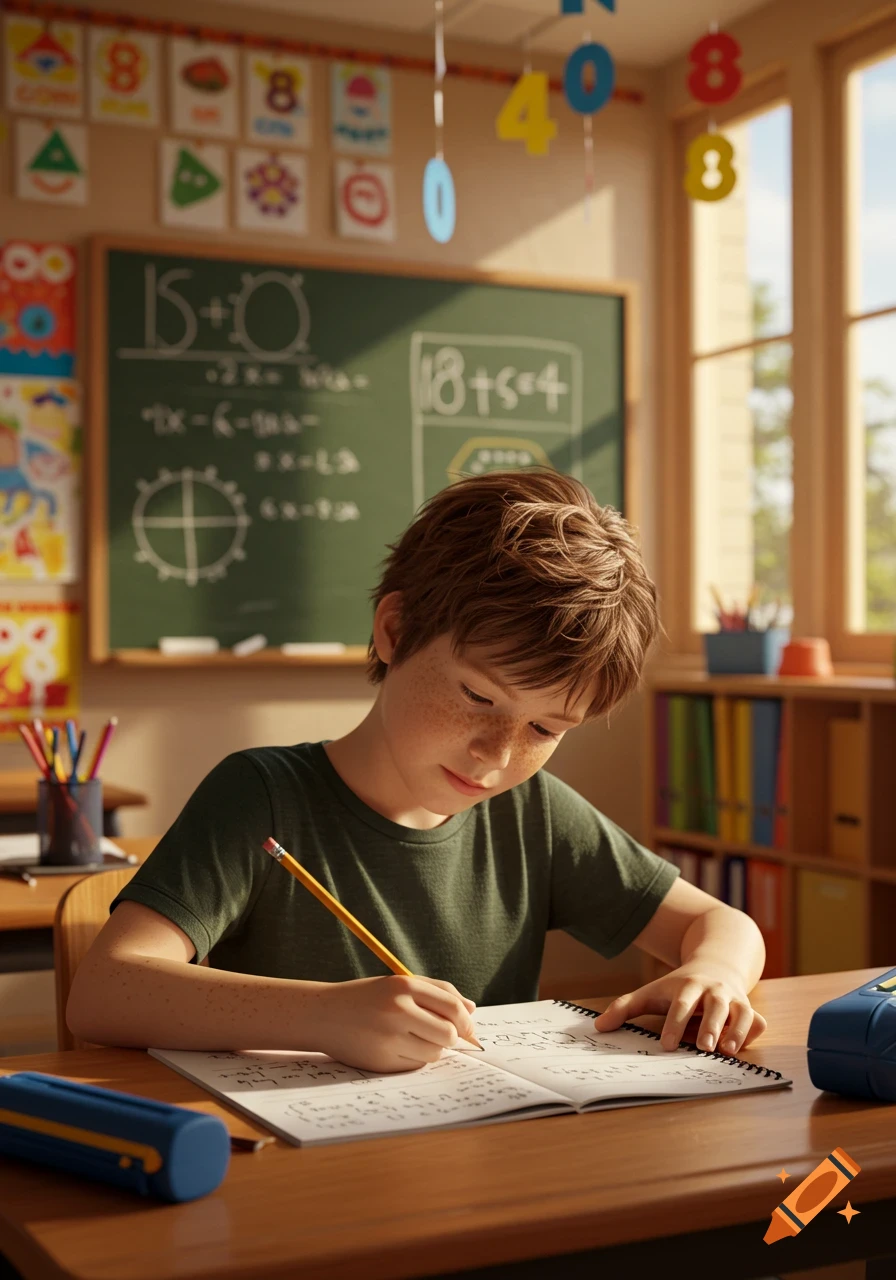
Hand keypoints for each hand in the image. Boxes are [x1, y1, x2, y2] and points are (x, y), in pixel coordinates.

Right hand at [311, 974, 476, 1072]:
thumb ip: (438, 992)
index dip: (465, 1021)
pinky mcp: (381, 1061)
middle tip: (443, 1035)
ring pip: (434, 1053)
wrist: (324, 1014)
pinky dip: (414, 1058)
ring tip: (414, 1038)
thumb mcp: (400, 984)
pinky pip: (415, 1065)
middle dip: (452, 1037)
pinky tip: (398, 1047)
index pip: (452, 1007)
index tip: (467, 1027)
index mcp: (403, 987)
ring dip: (432, 1048)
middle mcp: (397, 1011)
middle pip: (448, 1034)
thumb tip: (472, 1009)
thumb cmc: (368, 997)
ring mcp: (388, 1038)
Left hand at [592, 962, 767, 1054]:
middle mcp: (715, 991)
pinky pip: (758, 1021)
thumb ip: (625, 1007)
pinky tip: (741, 1047)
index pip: (681, 1004)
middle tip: (704, 1047)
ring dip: (736, 1031)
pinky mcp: (750, 1010)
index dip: (674, 1023)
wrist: (715, 965)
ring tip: (726, 1051)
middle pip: (715, 1005)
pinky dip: (753, 1033)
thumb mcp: (651, 992)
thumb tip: (599, 1027)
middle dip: (710, 1025)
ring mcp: (735, 999)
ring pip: (742, 1012)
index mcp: (688, 986)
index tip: (666, 1045)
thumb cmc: (678, 987)